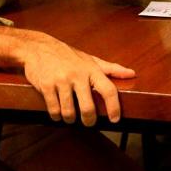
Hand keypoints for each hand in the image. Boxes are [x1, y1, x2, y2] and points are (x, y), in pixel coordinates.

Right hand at [19, 33, 134, 125]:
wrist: (39, 47)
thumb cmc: (68, 55)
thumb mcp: (91, 59)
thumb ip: (112, 68)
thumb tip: (132, 73)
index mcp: (91, 69)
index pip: (108, 90)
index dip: (114, 107)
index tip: (115, 119)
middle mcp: (78, 75)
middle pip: (88, 107)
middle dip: (89, 120)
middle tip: (89, 122)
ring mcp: (61, 81)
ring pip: (69, 112)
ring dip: (70, 119)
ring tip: (71, 117)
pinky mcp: (46, 86)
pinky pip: (54, 110)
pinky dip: (56, 116)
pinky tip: (58, 113)